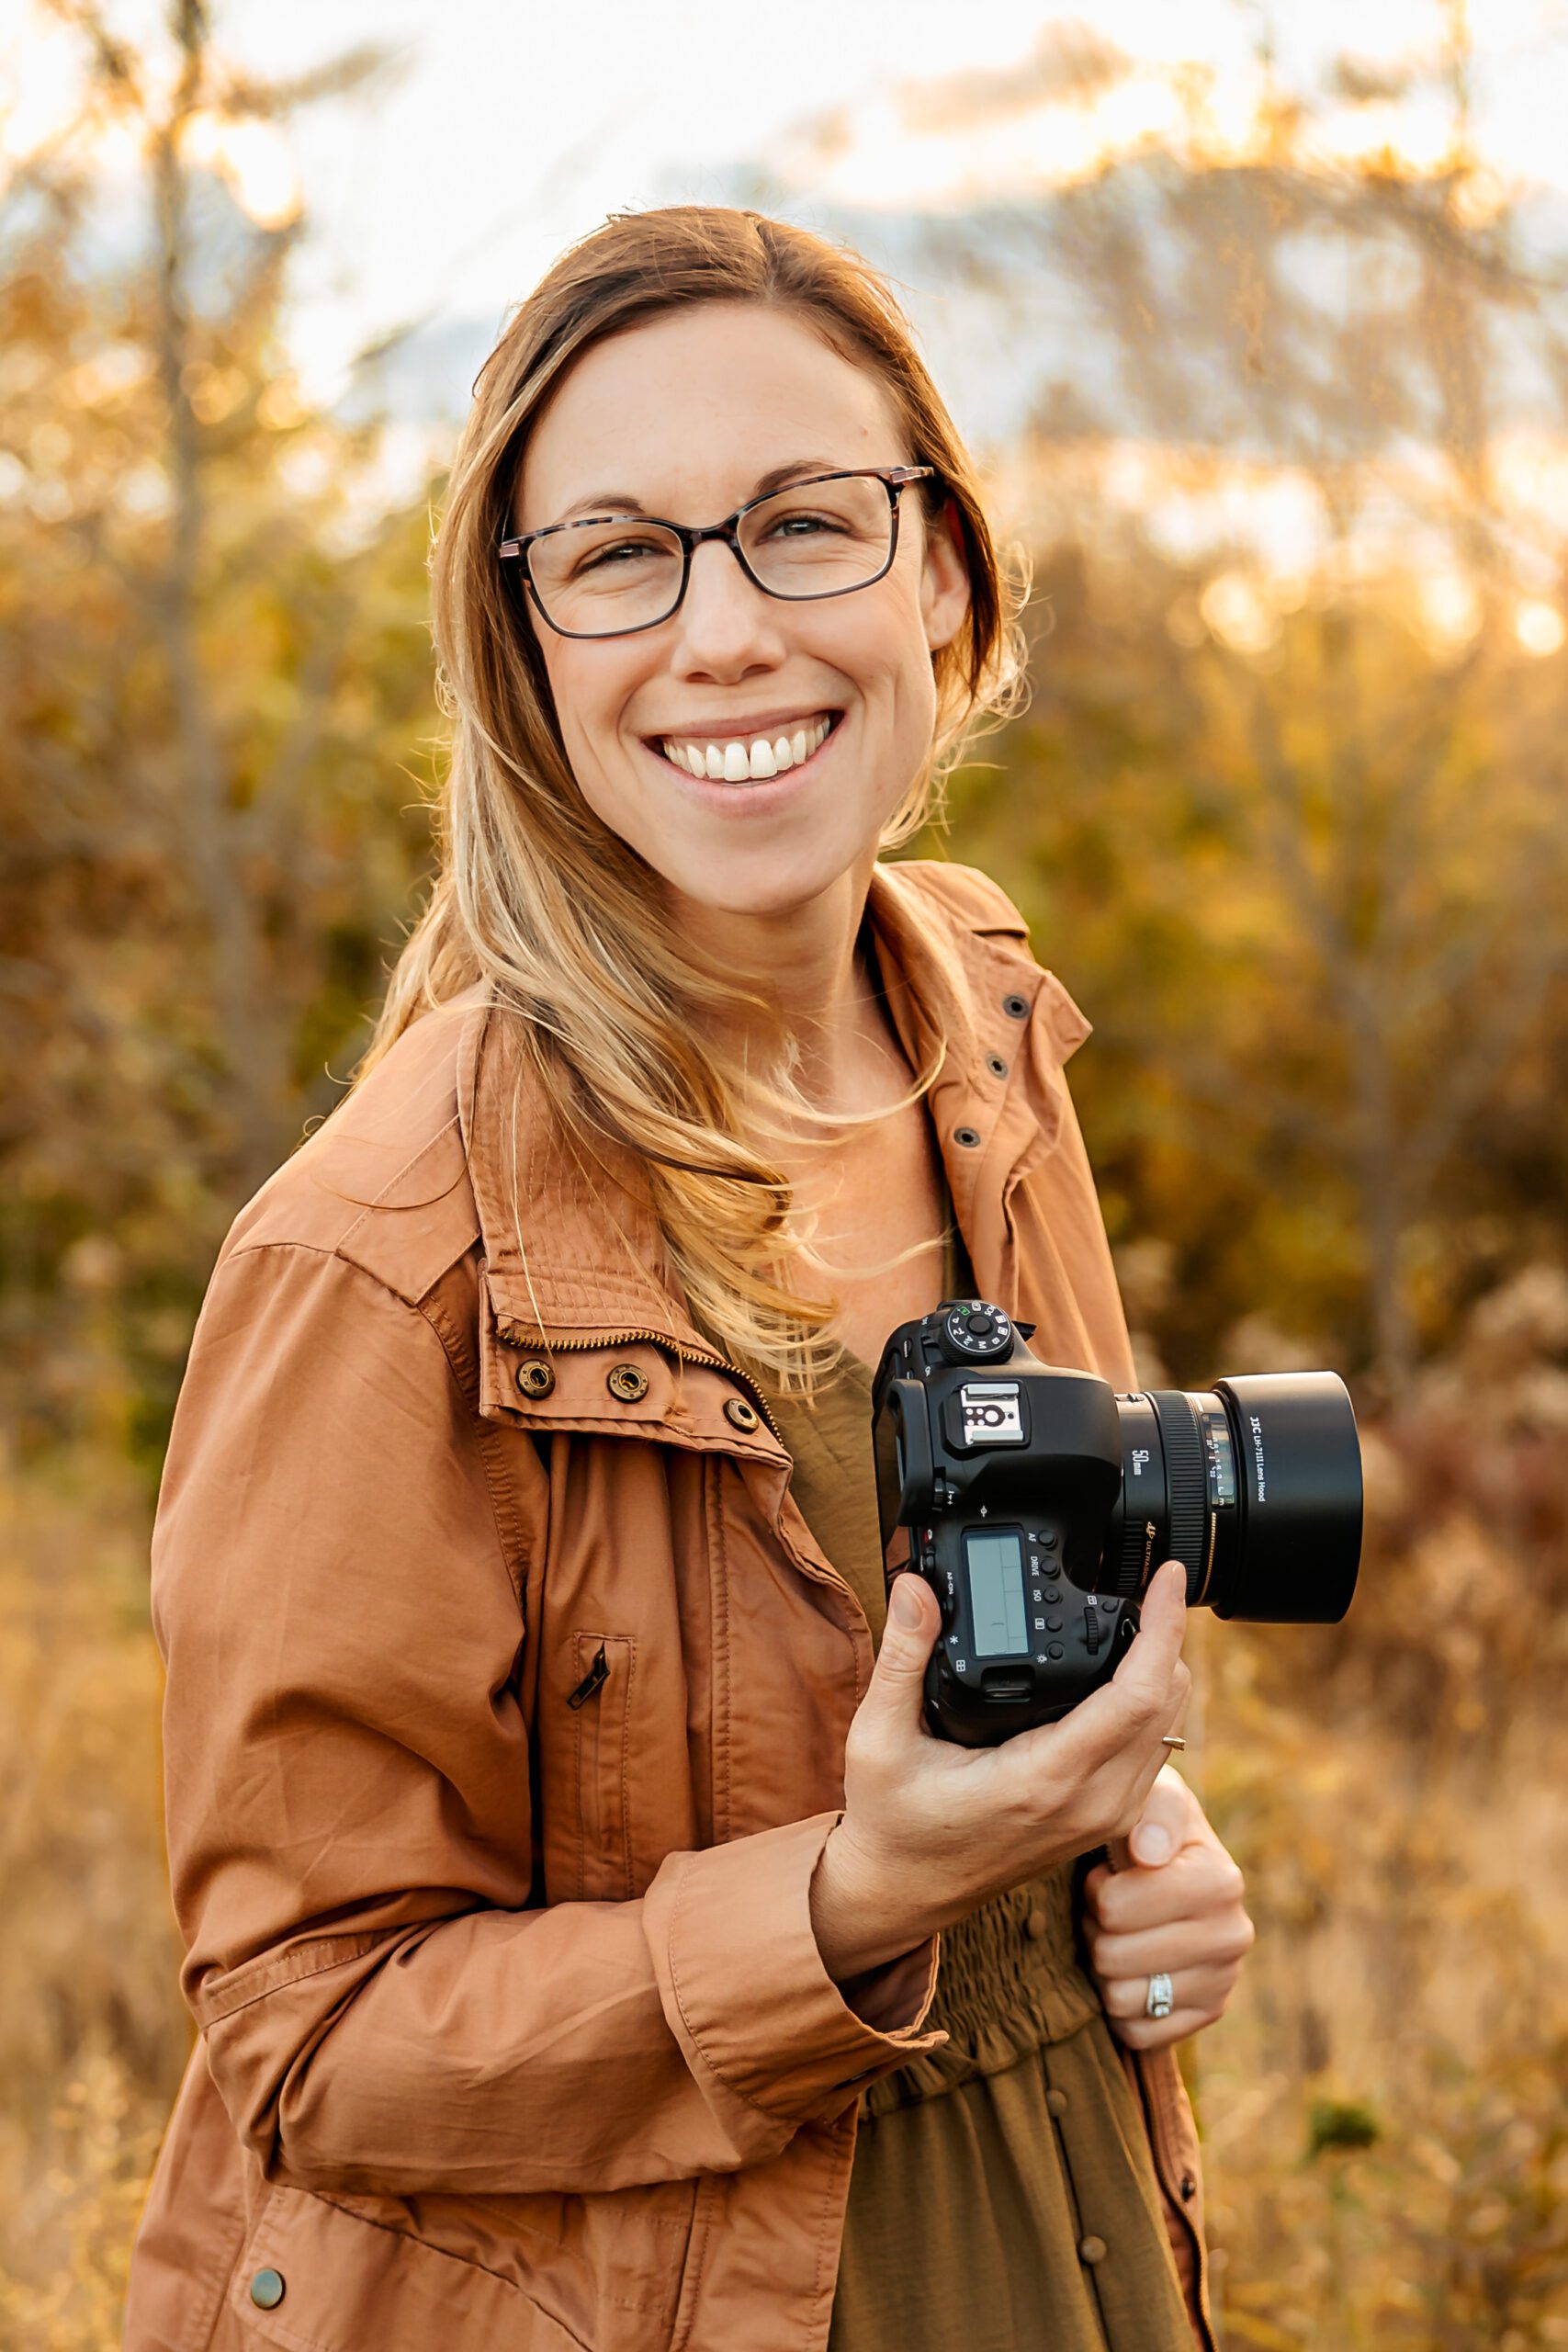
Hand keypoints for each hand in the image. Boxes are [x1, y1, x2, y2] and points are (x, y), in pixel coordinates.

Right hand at [811, 1560, 1190, 1982]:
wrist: (899, 1895)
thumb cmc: (890, 1822)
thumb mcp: (879, 1737)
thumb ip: (902, 1657)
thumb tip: (917, 1588)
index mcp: (1043, 1779)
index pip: (1137, 1695)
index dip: (1162, 1629)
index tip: (1166, 1577)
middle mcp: (1087, 1802)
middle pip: (1166, 1705)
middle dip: (1169, 1638)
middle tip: (1149, 1584)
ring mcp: (1100, 1818)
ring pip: (1167, 1730)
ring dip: (1165, 1671)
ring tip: (1143, 1618)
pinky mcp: (1099, 1822)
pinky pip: (1151, 1755)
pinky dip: (1152, 1706)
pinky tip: (1127, 1673)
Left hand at [1080, 1767, 1253, 2049]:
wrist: (1165, 1864)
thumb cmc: (1149, 1825)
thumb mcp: (1152, 1795)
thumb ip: (1153, 1809)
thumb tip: (1150, 1853)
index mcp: (1222, 1880)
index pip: (1115, 1908)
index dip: (1096, 1890)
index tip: (1108, 1872)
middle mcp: (1234, 1936)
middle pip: (1112, 1957)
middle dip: (1097, 1928)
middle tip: (1108, 1907)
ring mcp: (1224, 1982)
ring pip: (1120, 2000)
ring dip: (1104, 1967)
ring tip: (1120, 1932)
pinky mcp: (1207, 2016)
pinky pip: (1135, 2033)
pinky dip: (1121, 2006)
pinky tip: (1133, 1968)